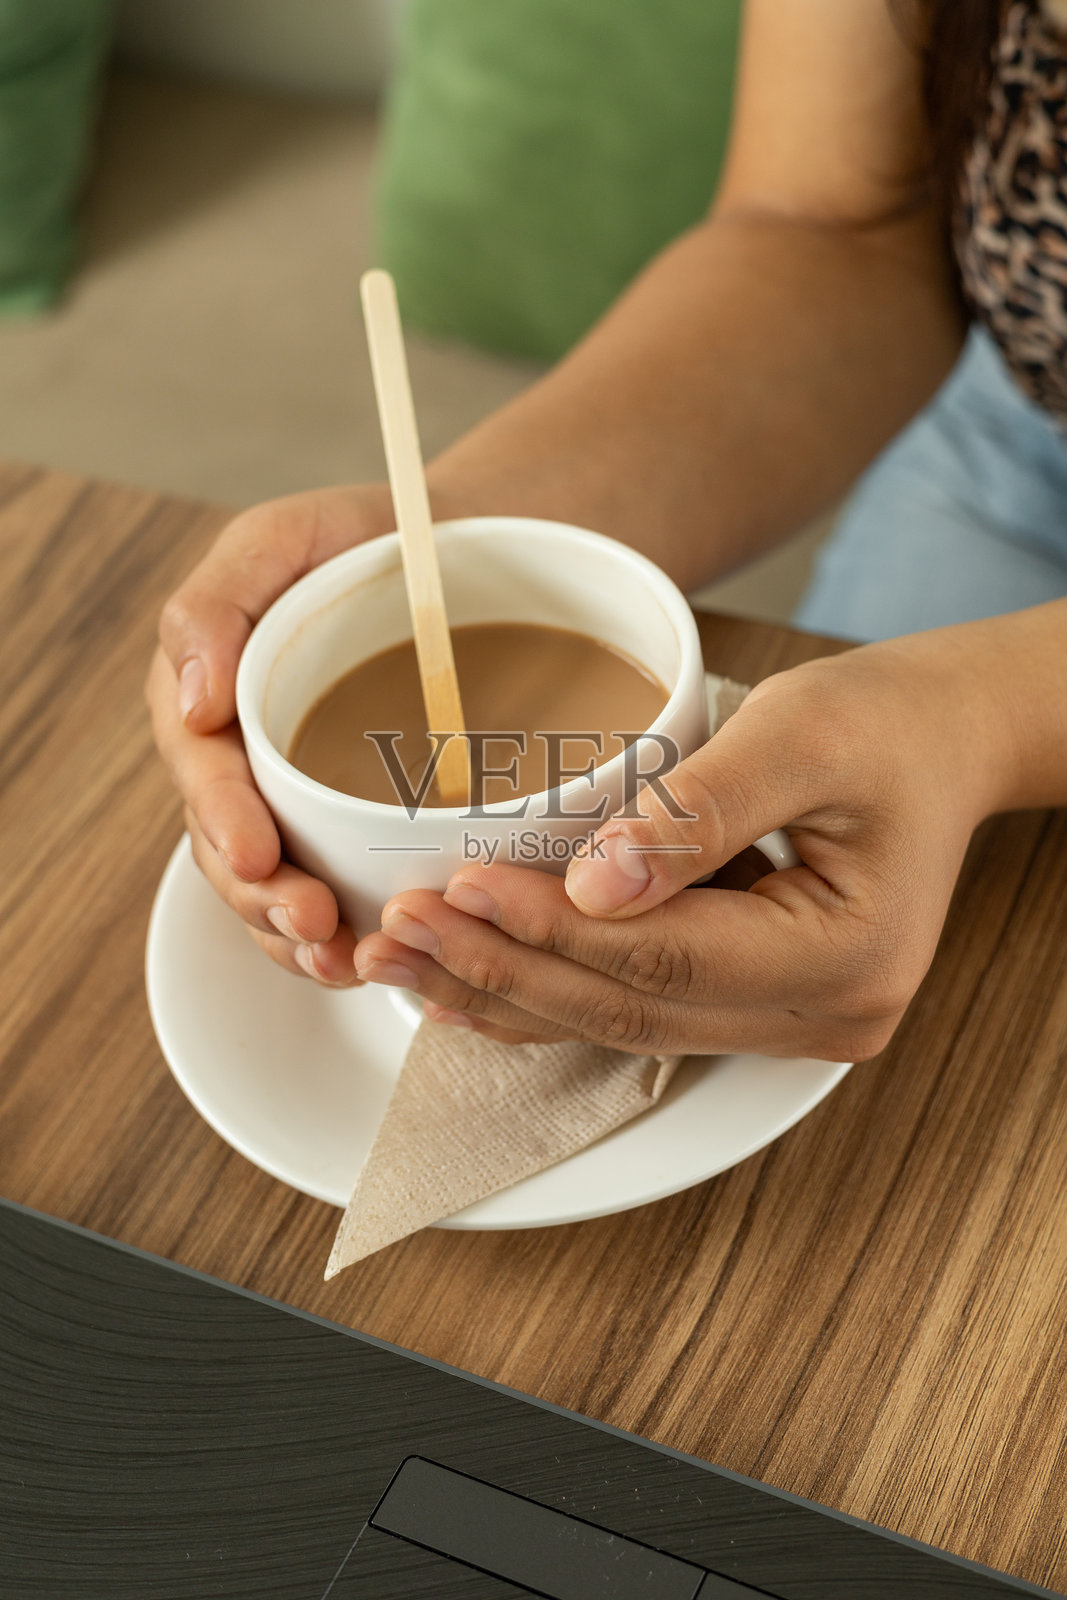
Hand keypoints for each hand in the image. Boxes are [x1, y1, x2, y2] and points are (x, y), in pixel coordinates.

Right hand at [148, 484, 398, 983]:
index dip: (224, 819)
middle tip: (314, 925)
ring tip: (342, 963)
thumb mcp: (284, 539)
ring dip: (296, 937)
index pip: (203, 771)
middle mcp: (243, 761)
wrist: (460, 558)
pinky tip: (368, 960)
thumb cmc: (364, 541)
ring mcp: (293, 802)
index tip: (260, 855)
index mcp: (212, 697)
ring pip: (273, 888)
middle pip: (230, 849)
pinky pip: (330, 892)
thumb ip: (218, 602)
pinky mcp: (347, 829)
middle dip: (263, 899)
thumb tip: (192, 698)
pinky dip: (342, 935)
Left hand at [353, 634, 1006, 1057]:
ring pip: (619, 1024)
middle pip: (628, 1008)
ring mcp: (789, 1021)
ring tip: (401, 959)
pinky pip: (635, 1009)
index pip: (664, 957)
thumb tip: (593, 885)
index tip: (459, 886)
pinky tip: (469, 977)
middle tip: (395, 930)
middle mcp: (821, 1015)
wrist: (945, 741)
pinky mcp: (755, 1003)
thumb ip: (700, 811)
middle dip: (502, 968)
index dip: (551, 928)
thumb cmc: (887, 723)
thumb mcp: (803, 733)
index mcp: (844, 956)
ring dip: (506, 990)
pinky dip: (548, 991)